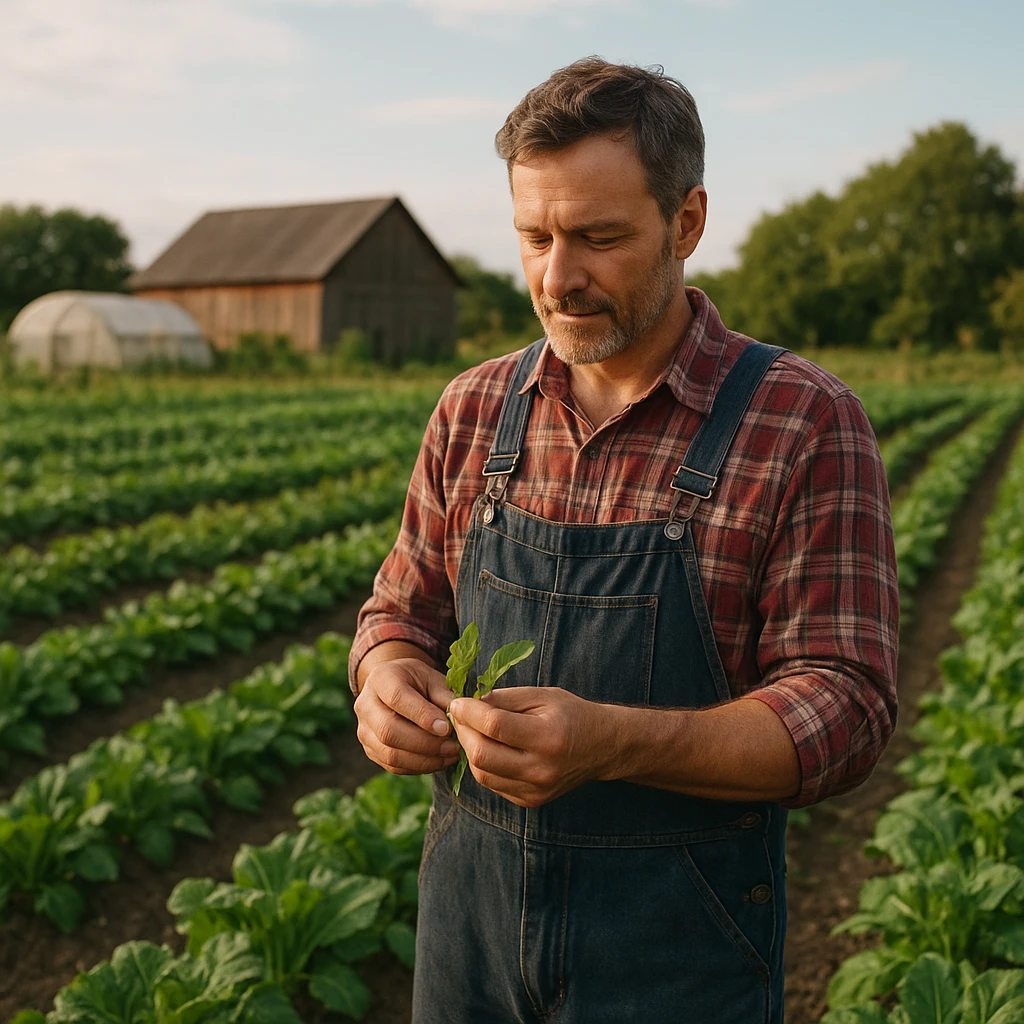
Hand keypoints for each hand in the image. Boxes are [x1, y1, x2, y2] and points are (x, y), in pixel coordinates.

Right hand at [354, 658, 460, 774]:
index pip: (397, 698)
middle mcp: (366, 705)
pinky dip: (418, 767)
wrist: (393, 687)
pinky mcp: (370, 750)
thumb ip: (444, 696)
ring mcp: (364, 730)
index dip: (422, 715)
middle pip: (389, 731)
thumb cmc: (417, 682)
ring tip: (450, 755)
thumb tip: (459, 720)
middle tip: (453, 747)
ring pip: (390, 754)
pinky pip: (392, 766)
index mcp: (381, 679)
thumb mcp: (432, 678)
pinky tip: (439, 760)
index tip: (447, 728)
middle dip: (425, 743)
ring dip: (424, 760)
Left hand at [448, 687, 615, 806]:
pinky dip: (484, 764)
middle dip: (463, 732)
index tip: (457, 701)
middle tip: (461, 715)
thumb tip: (467, 705)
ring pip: (482, 773)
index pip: (495, 726)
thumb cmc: (571, 714)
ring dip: (470, 749)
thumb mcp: (542, 696)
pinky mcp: (529, 801)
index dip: (469, 712)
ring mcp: (535, 790)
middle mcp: (541, 769)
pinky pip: (492, 783)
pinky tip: (490, 747)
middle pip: (482, 755)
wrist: (602, 747)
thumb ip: (503, 699)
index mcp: (548, 738)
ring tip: (473, 730)